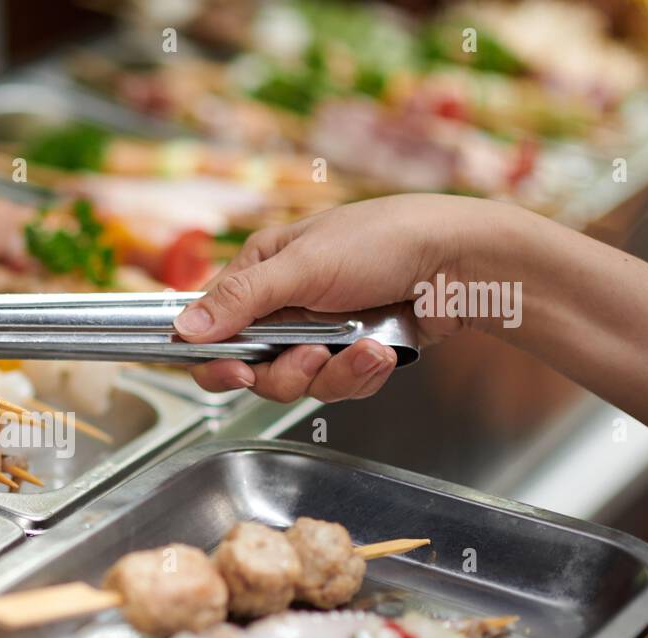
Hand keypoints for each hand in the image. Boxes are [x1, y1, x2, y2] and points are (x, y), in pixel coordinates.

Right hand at [176, 194, 511, 400]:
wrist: (464, 264)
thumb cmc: (386, 241)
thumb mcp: (303, 266)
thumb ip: (241, 301)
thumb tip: (184, 329)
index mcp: (262, 271)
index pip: (213, 326)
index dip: (214, 356)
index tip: (231, 372)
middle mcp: (285, 304)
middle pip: (252, 368)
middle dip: (284, 371)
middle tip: (310, 357)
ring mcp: (319, 332)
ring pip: (296, 384)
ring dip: (331, 372)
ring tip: (366, 347)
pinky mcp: (352, 354)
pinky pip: (337, 387)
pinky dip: (360, 373)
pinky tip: (383, 350)